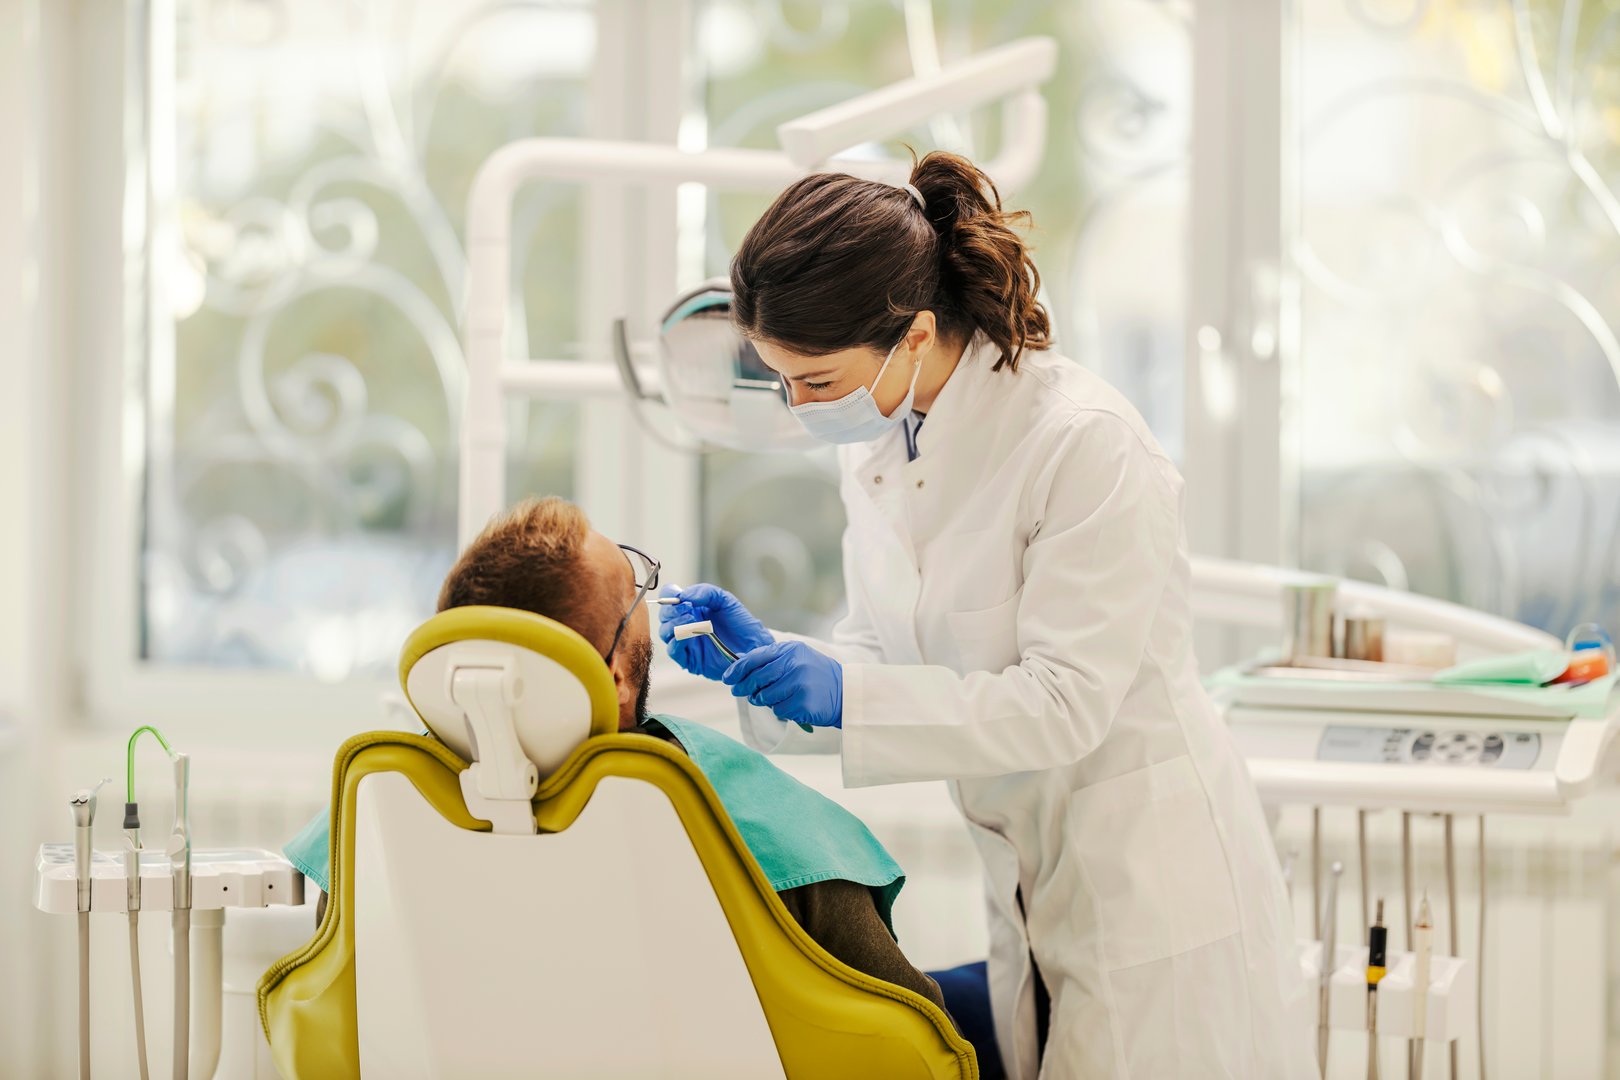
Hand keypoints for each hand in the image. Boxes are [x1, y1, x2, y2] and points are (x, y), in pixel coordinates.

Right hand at [658, 583, 773, 680]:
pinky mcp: (689, 659)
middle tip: (687, 609)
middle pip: (665, 616)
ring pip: (665, 633)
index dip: (669, 595)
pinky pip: (673, 651)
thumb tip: (684, 594)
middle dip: (672, 611)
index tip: (676, 595)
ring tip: (691, 621)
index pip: (669, 597)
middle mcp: (686, 624)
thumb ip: (706, 592)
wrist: (754, 647)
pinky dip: (676, 642)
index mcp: (691, 607)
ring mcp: (686, 642)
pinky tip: (688, 635)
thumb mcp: (725, 600)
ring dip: (674, 625)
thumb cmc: (741, 624)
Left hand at [722, 641, 843, 728]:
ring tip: (776, 697)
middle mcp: (794, 664)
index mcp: (790, 650)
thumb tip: (739, 664)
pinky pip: (778, 710)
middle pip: (756, 679)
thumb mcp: (796, 658)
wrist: (844, 692)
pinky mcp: (802, 703)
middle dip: (744, 688)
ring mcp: (798, 684)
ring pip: (764, 697)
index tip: (728, 678)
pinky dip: (781, 710)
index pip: (755, 658)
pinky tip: (792, 705)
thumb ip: (770, 659)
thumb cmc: (815, 675)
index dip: (737, 669)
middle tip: (740, 692)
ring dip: (764, 700)